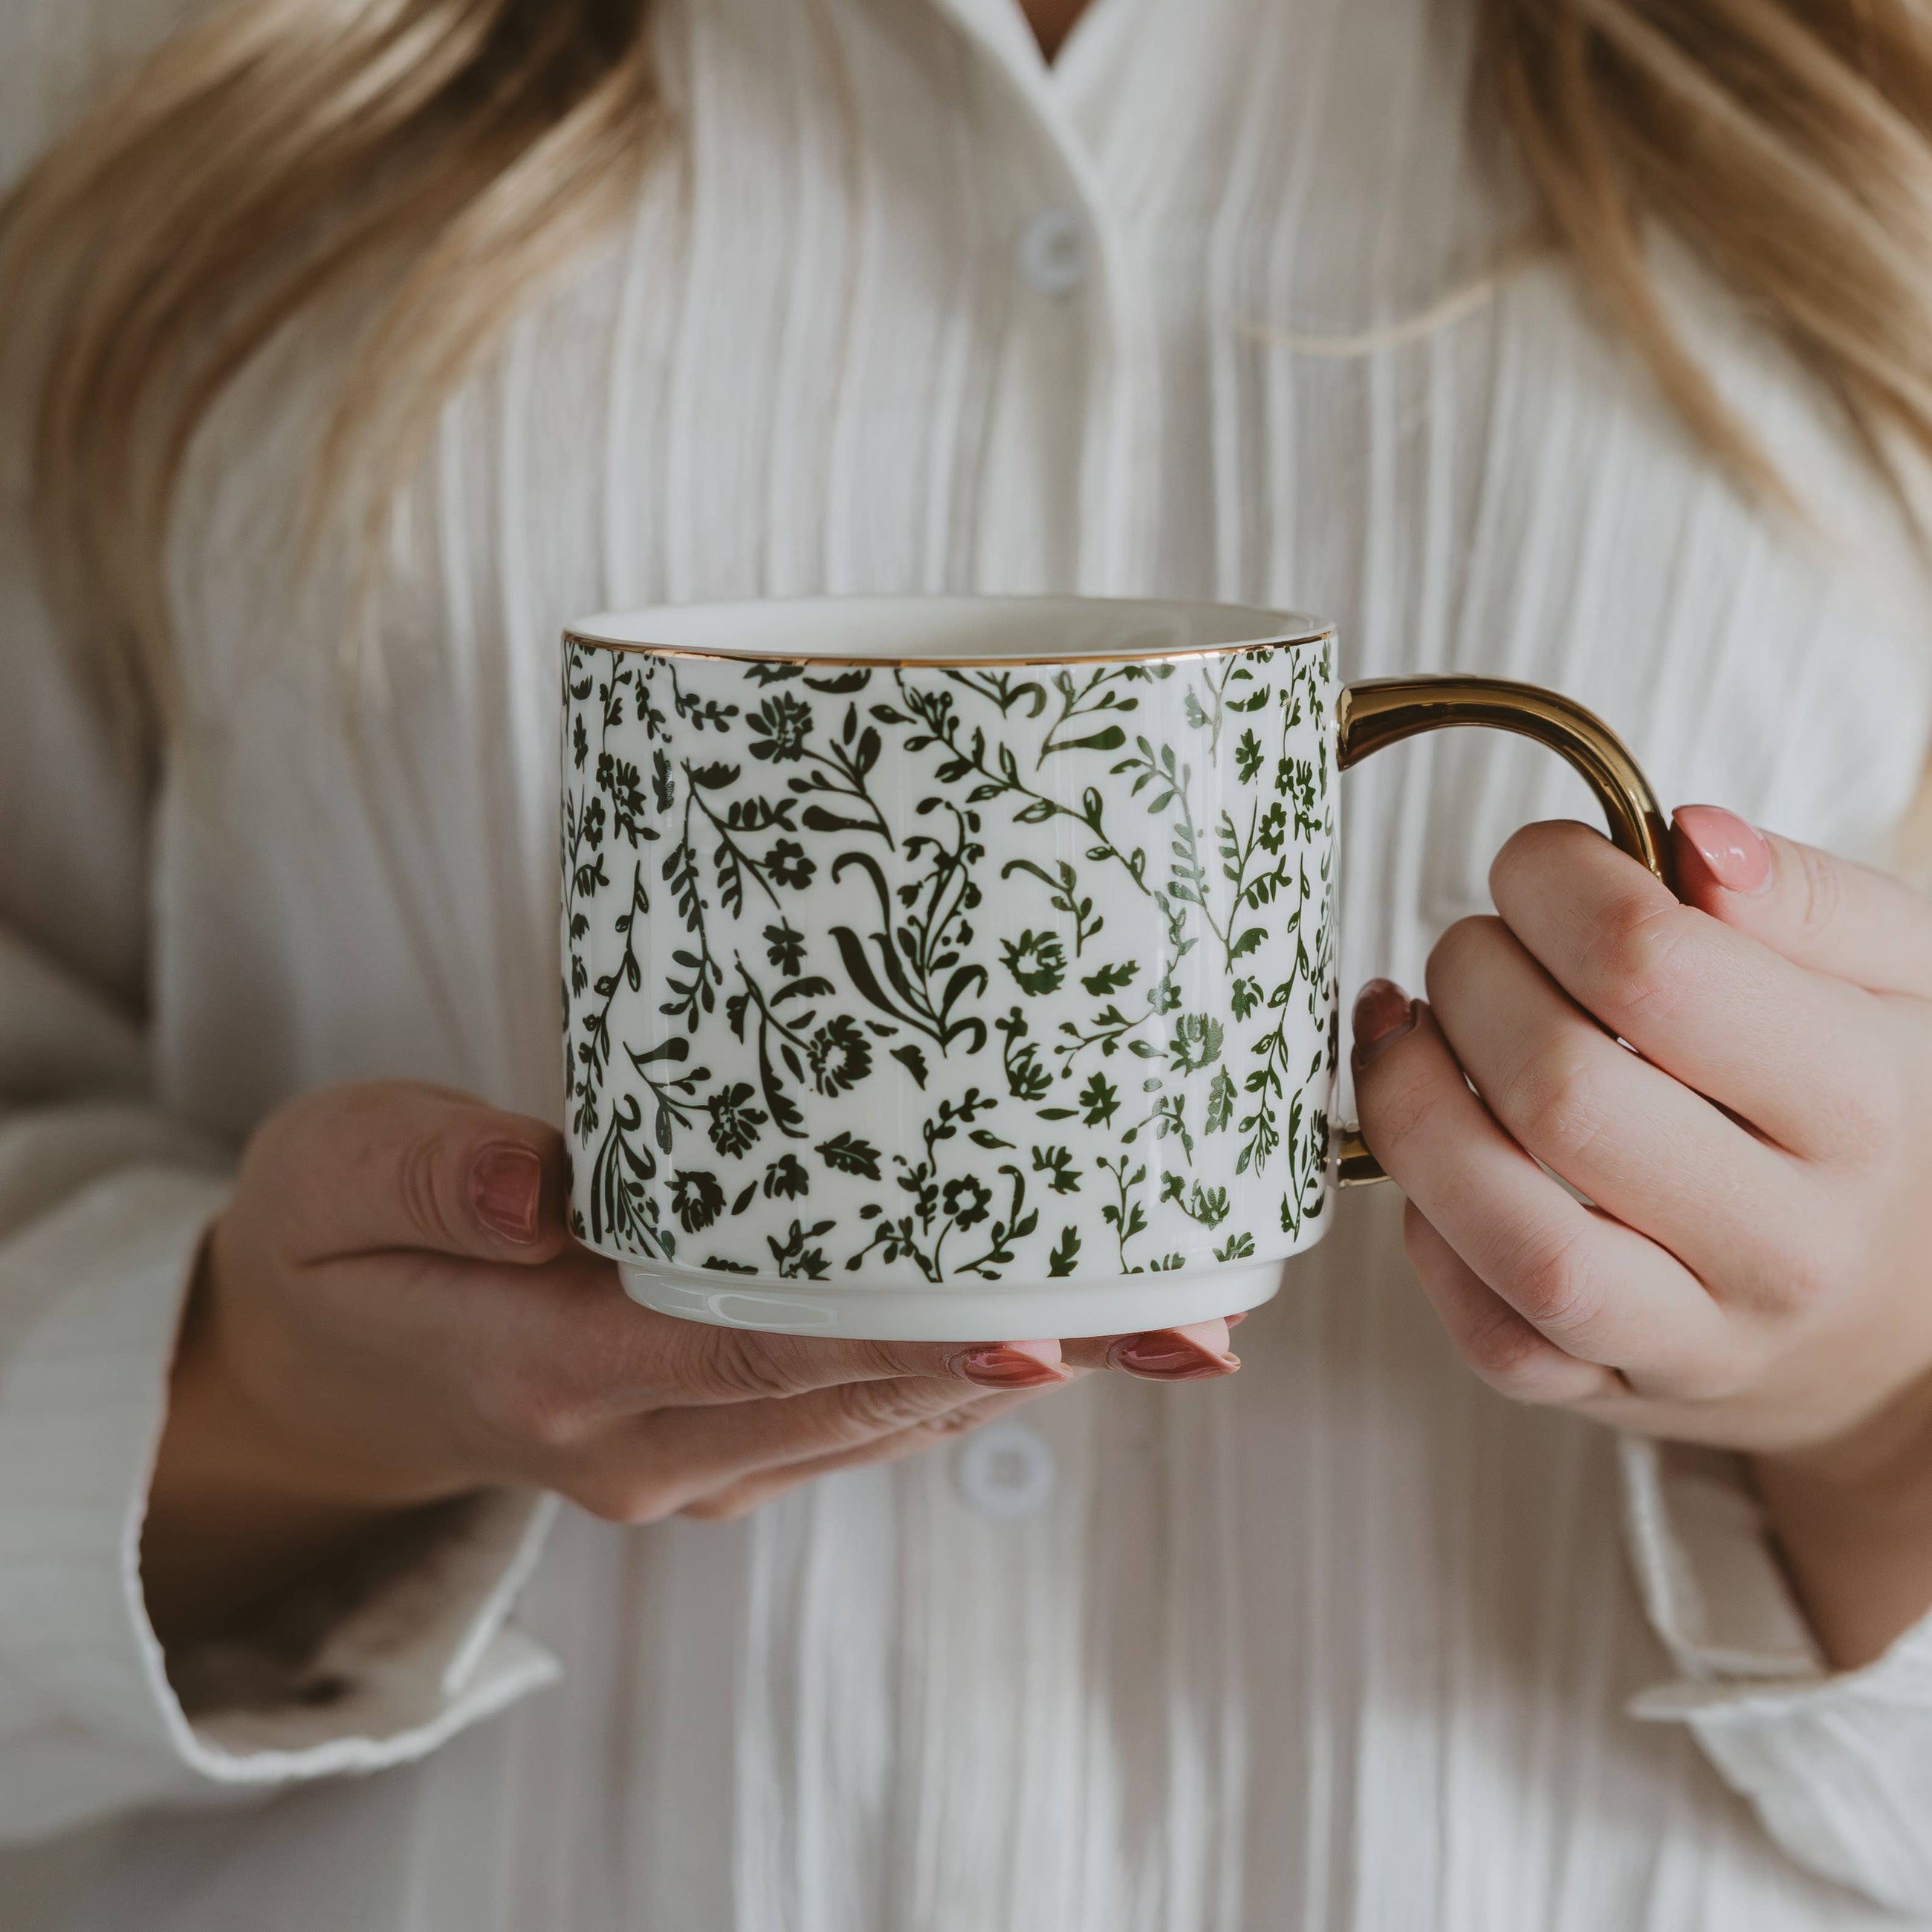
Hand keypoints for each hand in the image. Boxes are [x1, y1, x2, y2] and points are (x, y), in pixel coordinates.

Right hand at [144, 1081, 1238, 1644]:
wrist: (324, 1359)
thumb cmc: (335, 1240)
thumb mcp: (336, 1175)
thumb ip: (438, 1176)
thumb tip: (546, 1184)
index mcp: (552, 1371)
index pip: (757, 1353)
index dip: (904, 1341)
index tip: (1043, 1324)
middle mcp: (642, 1441)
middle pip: (859, 1397)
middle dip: (1029, 1357)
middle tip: (1183, 1317)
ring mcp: (688, 1459)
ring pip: (879, 1417)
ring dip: (1024, 1369)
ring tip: (1169, 1321)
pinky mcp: (713, 1440)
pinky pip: (853, 1411)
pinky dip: (956, 1367)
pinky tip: (1055, 1323)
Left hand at [1351, 807, 1931, 1666]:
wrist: (1904, 1325)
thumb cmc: (1879, 1115)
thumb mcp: (1900, 981)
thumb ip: (1806, 897)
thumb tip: (1691, 838)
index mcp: (1860, 1101)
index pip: (1650, 966)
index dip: (1553, 884)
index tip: (1535, 866)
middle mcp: (1784, 1237)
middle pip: (1558, 1089)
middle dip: (1468, 979)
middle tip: (1470, 946)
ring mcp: (1694, 1337)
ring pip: (1507, 1230)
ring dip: (1409, 1104)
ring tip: (1408, 1036)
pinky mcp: (1609, 1396)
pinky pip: (1483, 1330)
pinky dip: (1424, 1230)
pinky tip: (1437, 1155)